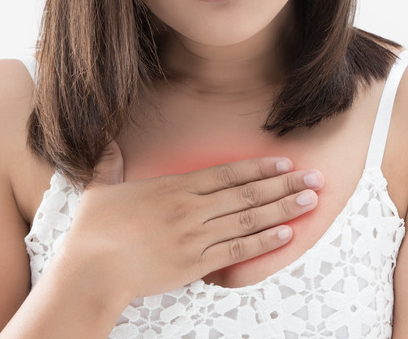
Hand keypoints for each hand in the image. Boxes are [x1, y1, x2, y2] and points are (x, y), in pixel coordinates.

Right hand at [60, 141, 322, 297]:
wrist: (91, 270)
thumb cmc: (93, 231)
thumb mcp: (99, 188)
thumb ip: (108, 161)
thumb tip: (103, 137)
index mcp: (174, 187)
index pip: (227, 173)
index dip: (259, 168)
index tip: (284, 162)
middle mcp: (192, 208)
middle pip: (248, 193)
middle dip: (285, 185)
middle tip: (315, 178)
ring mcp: (197, 236)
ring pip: (249, 219)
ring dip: (283, 209)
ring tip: (310, 201)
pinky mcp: (196, 264)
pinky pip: (237, 250)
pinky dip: (264, 241)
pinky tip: (286, 234)